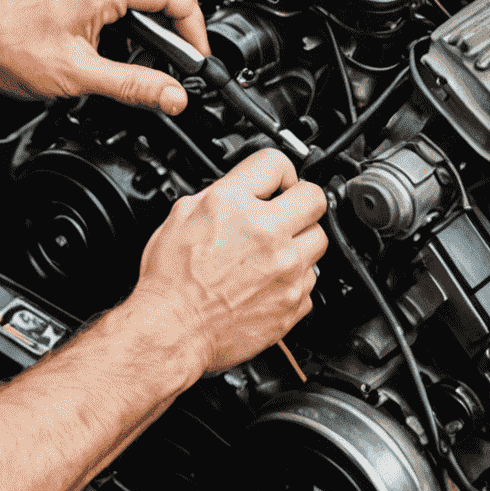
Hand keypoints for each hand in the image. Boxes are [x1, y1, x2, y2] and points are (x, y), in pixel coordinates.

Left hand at [0, 0, 207, 114]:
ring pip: (147, 1)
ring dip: (156, 34)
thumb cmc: (11, 48)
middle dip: (178, 36)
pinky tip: (129, 55)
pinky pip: (127, 3)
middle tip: (181, 72)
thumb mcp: (80, 75)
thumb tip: (173, 95)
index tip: (199, 60)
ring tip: (155, 67)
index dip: (196, 32)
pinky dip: (137, 29)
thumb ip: (134, 86)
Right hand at [131, 150, 327, 375]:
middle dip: (300, 203)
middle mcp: (267, 233)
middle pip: (315, 199)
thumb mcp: (182, 215)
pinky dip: (294, 280)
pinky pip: (310, 281)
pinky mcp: (294, 301)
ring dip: (299, 244)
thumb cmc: (171, 279)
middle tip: (286, 214)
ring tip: (273, 254)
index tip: (278, 184)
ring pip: (318, 241)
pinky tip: (268, 283)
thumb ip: (222, 194)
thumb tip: (244, 188)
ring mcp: (286, 269)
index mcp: (234, 205)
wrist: (172, 329)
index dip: (278, 172)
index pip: (277, 162)